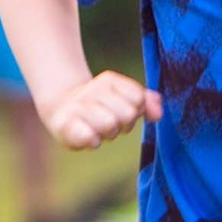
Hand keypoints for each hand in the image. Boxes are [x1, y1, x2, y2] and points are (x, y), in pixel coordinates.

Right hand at [43, 70, 160, 149]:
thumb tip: (159, 114)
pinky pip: (89, 137)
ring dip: (107, 134)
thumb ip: (147, 102)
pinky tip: (87, 136)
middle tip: (109, 122)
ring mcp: (76, 106)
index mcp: (109, 80)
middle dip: (123, 124)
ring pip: (109, 125)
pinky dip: (92, 141)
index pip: (138, 99)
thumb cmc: (101, 106)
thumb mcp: (125, 98)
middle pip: (127, 114)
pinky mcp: (63, 124)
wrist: (62, 107)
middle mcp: (92, 89)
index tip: (122, 110)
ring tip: (97, 128)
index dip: (136, 110)